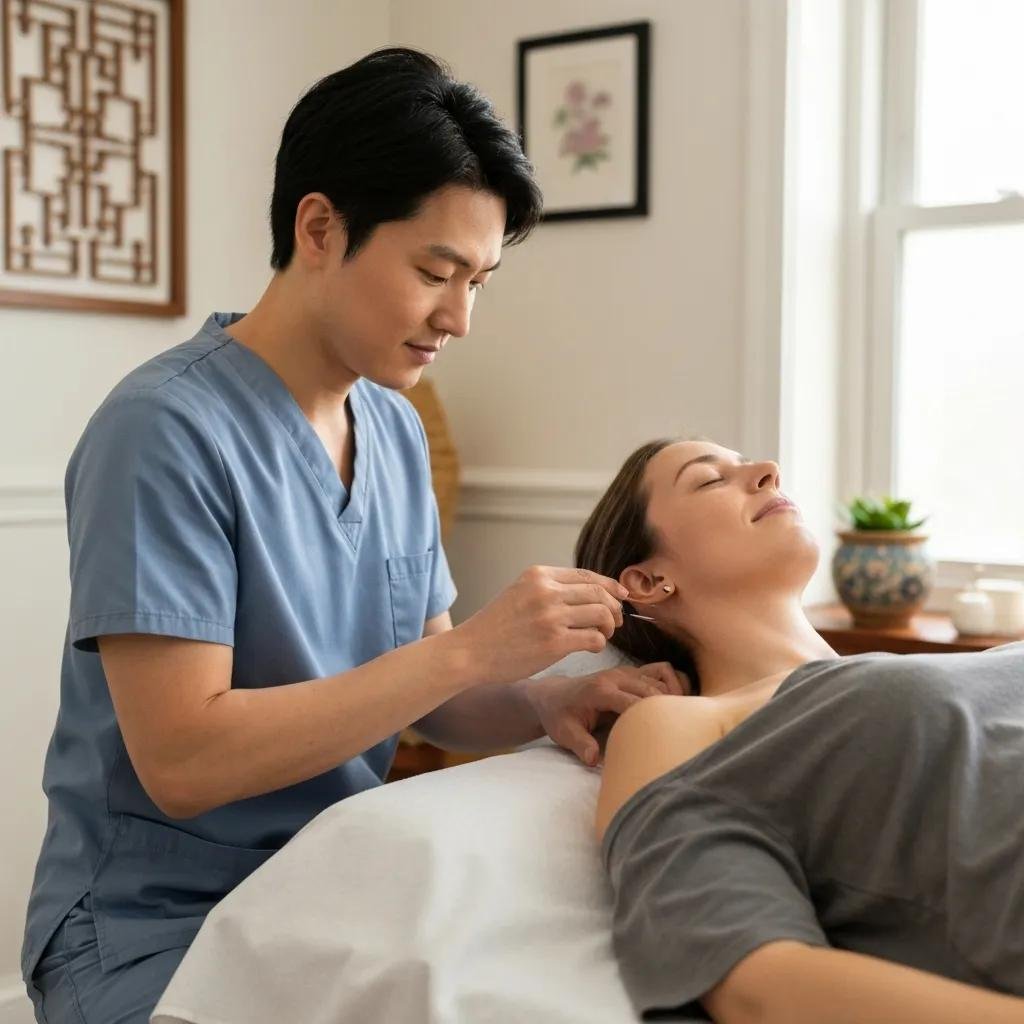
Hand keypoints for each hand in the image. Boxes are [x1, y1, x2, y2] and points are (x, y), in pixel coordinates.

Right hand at [452, 565, 629, 685]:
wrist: (470, 652)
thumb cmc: (495, 628)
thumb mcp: (519, 593)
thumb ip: (548, 589)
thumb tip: (588, 593)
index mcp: (538, 575)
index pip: (586, 575)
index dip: (609, 586)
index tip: (620, 596)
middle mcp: (546, 592)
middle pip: (599, 593)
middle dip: (614, 608)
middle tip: (616, 621)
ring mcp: (551, 617)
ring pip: (601, 614)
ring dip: (609, 626)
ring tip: (603, 635)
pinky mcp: (555, 643)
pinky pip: (594, 638)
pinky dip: (599, 643)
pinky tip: (591, 647)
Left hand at [527, 662, 689, 766]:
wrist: (553, 696)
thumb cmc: (560, 716)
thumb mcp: (564, 733)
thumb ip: (580, 744)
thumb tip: (593, 758)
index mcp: (600, 690)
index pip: (633, 702)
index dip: (649, 718)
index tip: (662, 736)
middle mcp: (616, 676)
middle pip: (653, 690)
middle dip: (667, 710)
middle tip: (677, 732)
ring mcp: (626, 671)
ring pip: (663, 678)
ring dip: (674, 697)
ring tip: (678, 720)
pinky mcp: (633, 672)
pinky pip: (662, 670)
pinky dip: (674, 682)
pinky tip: (674, 703)